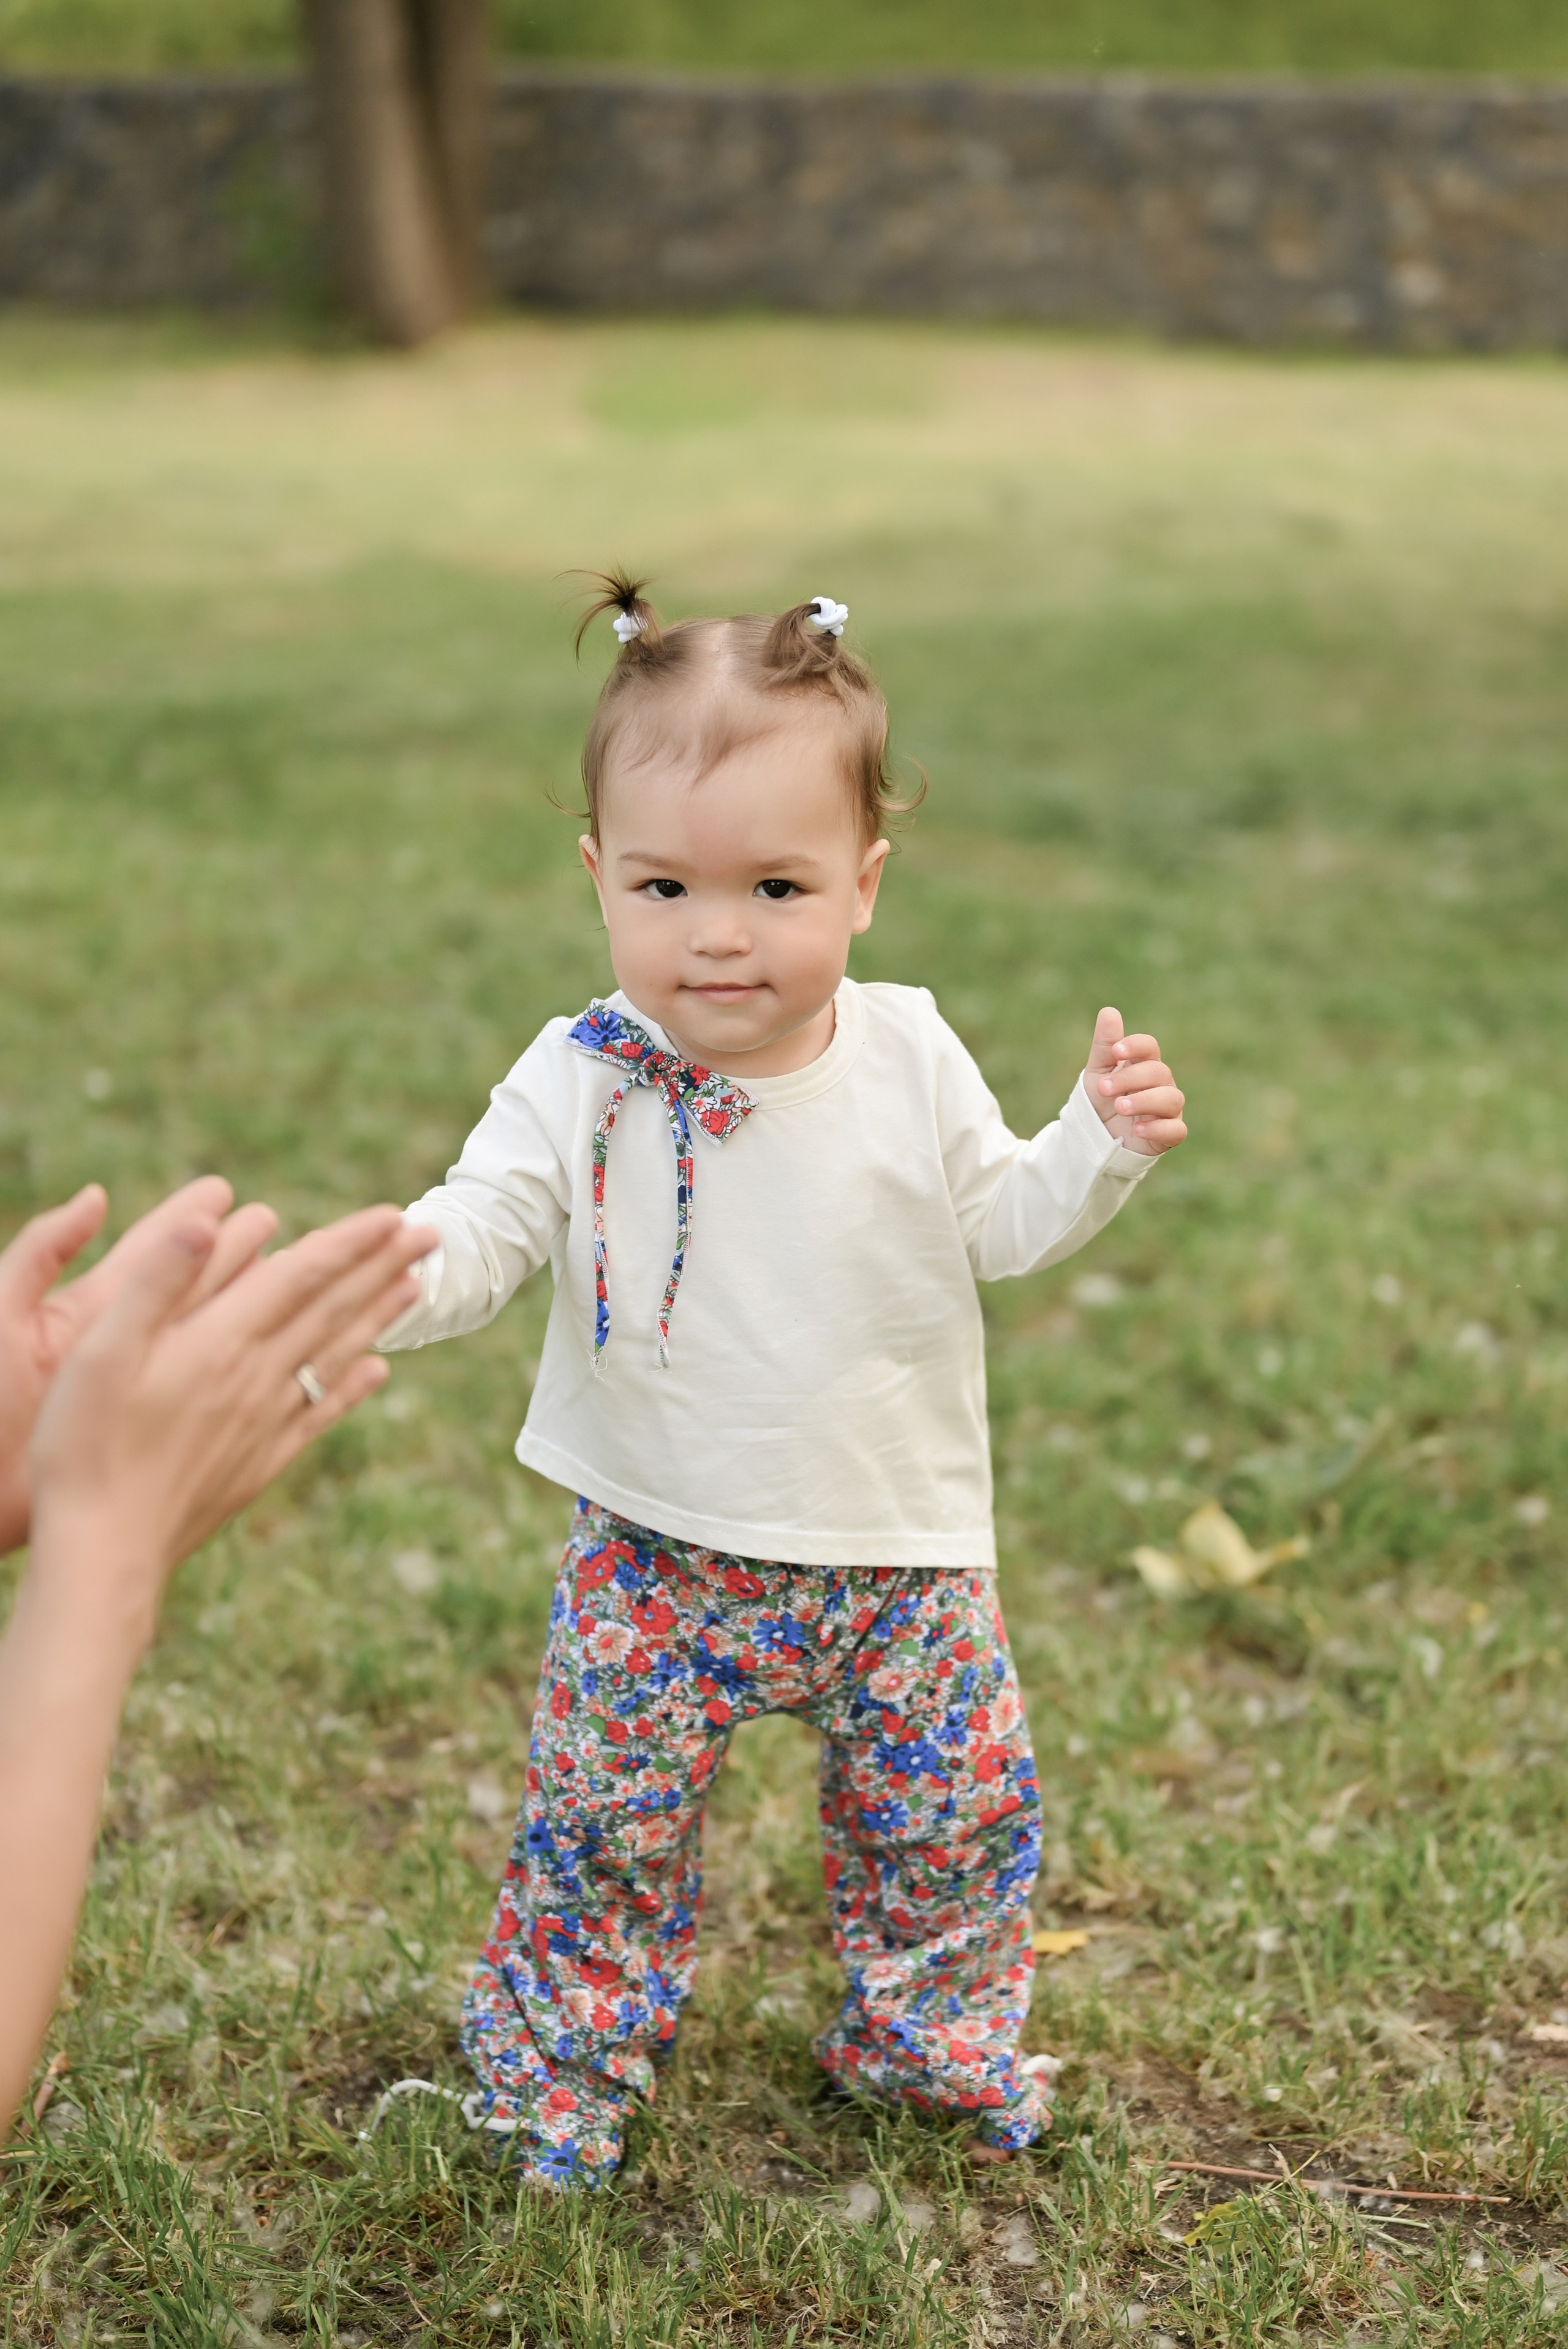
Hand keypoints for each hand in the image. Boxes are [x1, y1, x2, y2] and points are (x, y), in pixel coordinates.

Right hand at [28, 1203, 437, 1610]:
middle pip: (333, 1309)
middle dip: (382, 1266)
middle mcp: (257, 1377)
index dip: (349, 1241)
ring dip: (378, 1315)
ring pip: (336, 1354)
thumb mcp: (102, 1348)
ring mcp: (265, 1422)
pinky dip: (354, 1385)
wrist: (105, 1548)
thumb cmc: (88, 1443)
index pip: (303, 1275)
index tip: (392, 1214)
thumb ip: (158, 1280)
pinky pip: (321, 1411)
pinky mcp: (262, 1460)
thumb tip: (204, 1218)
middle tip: (429, 1234)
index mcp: (221, 1341)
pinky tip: (379, 1370)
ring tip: (415, 1285)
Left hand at [1083, 1007, 1186, 1157]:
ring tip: (1120, 1106)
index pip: (1150, 1047)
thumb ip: (1105, 1045)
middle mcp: (1161, 1084)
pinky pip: (1175, 1129)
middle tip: (1104, 1089)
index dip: (1136, 1046)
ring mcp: (1168, 1109)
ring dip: (1145, 1101)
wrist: (1097, 1137)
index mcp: (1143, 1064)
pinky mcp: (1169, 1134)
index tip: (1116, 1051)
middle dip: (1130, 1078)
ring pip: (1171, 1098)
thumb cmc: (1102, 1100)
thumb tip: (1109, 1011)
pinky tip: (1136, 1129)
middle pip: (1158, 1072)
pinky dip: (1157, 1128)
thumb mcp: (1098, 1072)